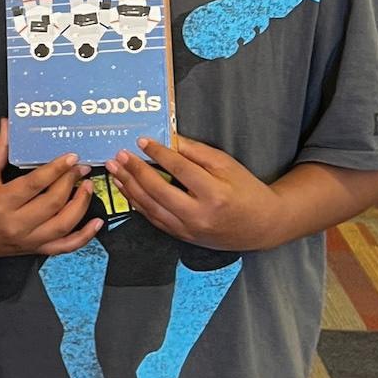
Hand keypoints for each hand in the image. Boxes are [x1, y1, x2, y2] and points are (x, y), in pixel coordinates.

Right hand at [0, 119, 99, 258]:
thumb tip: (8, 124)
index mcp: (1, 202)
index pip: (35, 184)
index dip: (56, 169)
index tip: (71, 157)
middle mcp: (16, 224)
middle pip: (53, 203)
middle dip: (71, 183)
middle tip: (81, 168)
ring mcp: (26, 240)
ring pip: (63, 225)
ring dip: (81, 205)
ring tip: (87, 187)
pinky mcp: (32, 250)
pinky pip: (64, 247)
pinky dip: (83, 237)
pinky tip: (96, 223)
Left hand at [107, 136, 281, 251]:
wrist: (262, 226)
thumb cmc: (247, 190)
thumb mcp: (227, 165)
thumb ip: (197, 153)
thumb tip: (170, 140)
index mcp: (214, 194)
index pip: (179, 169)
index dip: (158, 153)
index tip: (141, 141)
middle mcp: (199, 215)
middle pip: (158, 191)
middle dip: (135, 172)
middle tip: (118, 156)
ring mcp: (189, 229)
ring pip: (151, 208)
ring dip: (130, 188)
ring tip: (115, 171)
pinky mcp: (183, 237)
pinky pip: (155, 219)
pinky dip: (139, 204)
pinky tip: (128, 190)